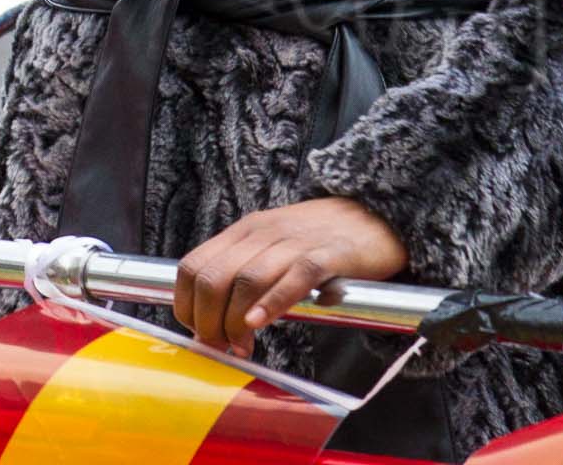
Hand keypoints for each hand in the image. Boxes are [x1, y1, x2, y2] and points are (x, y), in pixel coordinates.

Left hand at [172, 198, 409, 359]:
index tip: (200, 334)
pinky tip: (261, 322)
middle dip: (209, 322)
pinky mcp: (329, 254)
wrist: (376, 215)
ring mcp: (296, 241)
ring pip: (247, 279)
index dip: (187, 307)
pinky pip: (296, 276)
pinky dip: (273, 302)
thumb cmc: (319, 239)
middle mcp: (264, 232)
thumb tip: (210, 325)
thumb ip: (242, 277)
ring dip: (236, 322)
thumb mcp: (271, 248)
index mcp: (245, 231)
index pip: (192, 267)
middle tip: (222, 347)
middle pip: (214, 278)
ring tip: (243, 346)